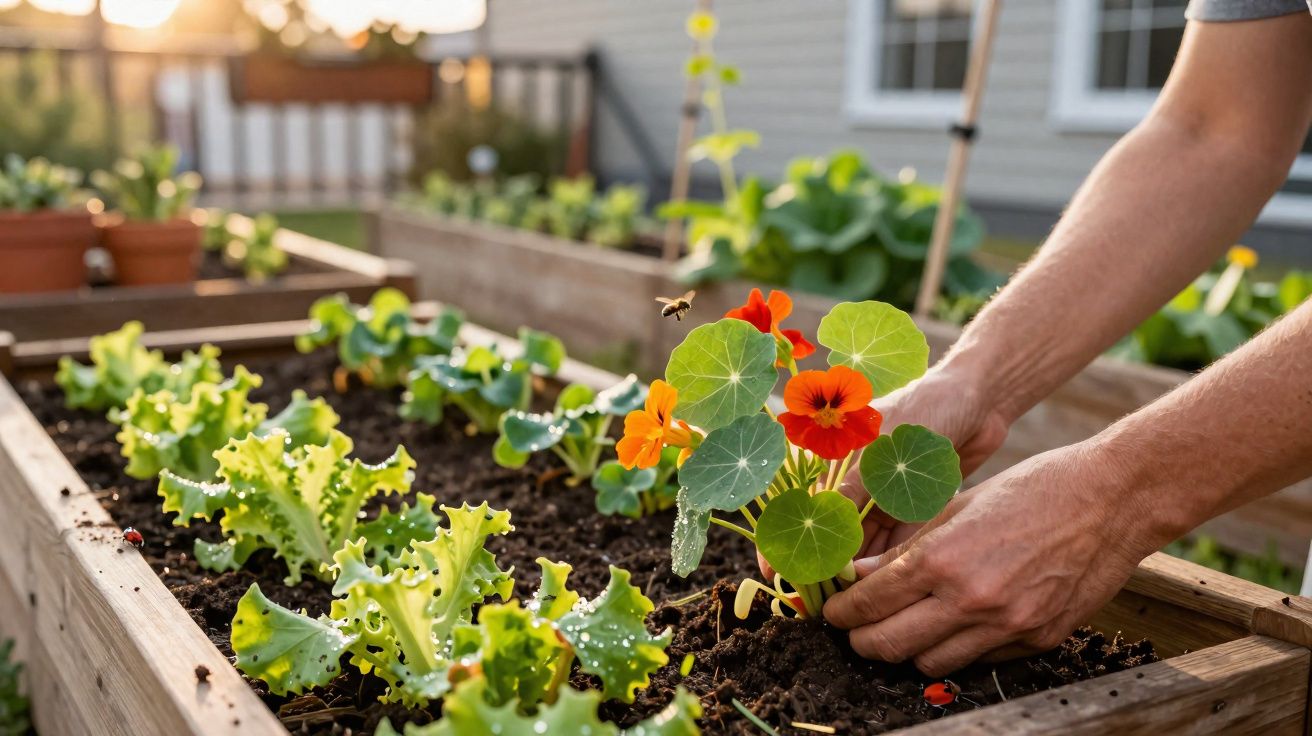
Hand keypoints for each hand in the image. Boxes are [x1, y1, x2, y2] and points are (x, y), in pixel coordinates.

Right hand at [757, 365, 1010, 577]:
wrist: (979, 399)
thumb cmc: (924, 411)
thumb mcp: (880, 452)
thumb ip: (850, 498)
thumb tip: (826, 545)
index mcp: (832, 460)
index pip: (797, 508)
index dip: (785, 541)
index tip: (778, 577)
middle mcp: (852, 482)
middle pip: (828, 533)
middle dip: (824, 568)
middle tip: (822, 602)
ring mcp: (880, 496)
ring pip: (860, 545)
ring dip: (855, 572)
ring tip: (853, 602)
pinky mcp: (909, 508)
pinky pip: (892, 543)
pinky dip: (885, 565)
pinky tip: (882, 587)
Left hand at [821, 443, 1159, 676]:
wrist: (1111, 500)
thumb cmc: (1033, 489)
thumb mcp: (957, 508)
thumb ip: (908, 548)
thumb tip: (862, 574)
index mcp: (943, 559)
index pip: (871, 603)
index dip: (842, 612)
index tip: (834, 611)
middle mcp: (971, 600)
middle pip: (891, 646)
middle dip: (862, 641)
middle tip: (855, 630)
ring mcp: (1007, 626)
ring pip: (931, 664)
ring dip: (909, 650)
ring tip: (903, 628)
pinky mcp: (1038, 639)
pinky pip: (981, 660)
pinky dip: (958, 649)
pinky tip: (955, 625)